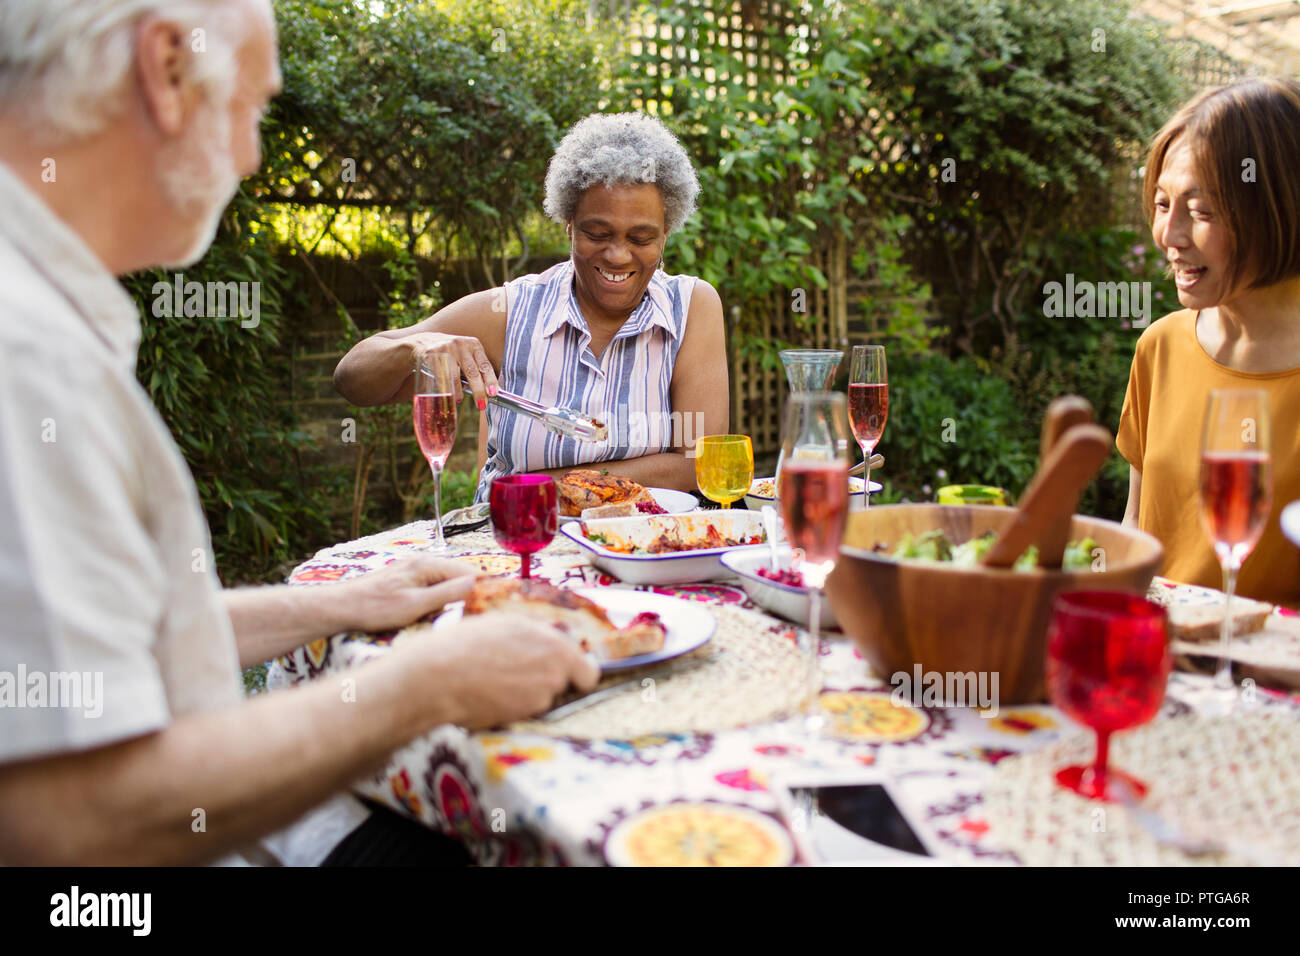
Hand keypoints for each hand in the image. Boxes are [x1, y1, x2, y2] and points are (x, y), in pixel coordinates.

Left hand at [333, 555, 477, 632]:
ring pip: (449, 581)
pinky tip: (444, 612)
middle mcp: (424, 562)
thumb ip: (447, 594)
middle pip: (462, 576)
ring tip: (466, 616)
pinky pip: (436, 585)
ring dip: (458, 597)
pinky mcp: (409, 579)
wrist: (342, 607)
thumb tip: (477, 584)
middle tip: (483, 616)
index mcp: (428, 564)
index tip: (497, 607)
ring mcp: (416, 569)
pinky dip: (444, 597)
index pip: (470, 572)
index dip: (486, 589)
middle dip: (474, 593)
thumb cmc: (375, 608)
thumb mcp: (415, 605)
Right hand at [409, 332, 497, 410]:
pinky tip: (448, 393)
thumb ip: (477, 368)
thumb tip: (490, 391)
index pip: (485, 365)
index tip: (494, 393)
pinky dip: (446, 387)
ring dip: (459, 391)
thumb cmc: (451, 353)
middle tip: (482, 404)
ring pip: (455, 376)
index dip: (490, 380)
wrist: (424, 342)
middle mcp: (461, 345)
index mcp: (474, 344)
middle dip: (478, 390)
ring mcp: (446, 348)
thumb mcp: (466, 354)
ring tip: (461, 399)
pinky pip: (440, 376)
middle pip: (472, 372)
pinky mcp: (432, 354)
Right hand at [416, 613, 601, 728]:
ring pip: (541, 699)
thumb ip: (535, 637)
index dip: (577, 673)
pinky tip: (489, 695)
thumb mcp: (504, 625)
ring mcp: (538, 698)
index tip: (568, 673)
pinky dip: (511, 706)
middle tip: (517, 672)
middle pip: (563, 685)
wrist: (437, 677)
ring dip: (526, 693)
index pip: (588, 671)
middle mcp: (553, 673)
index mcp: (553, 645)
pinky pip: (522, 712)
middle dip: (546, 680)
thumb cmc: (464, 644)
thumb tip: (548, 644)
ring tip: (496, 681)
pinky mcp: (519, 718)